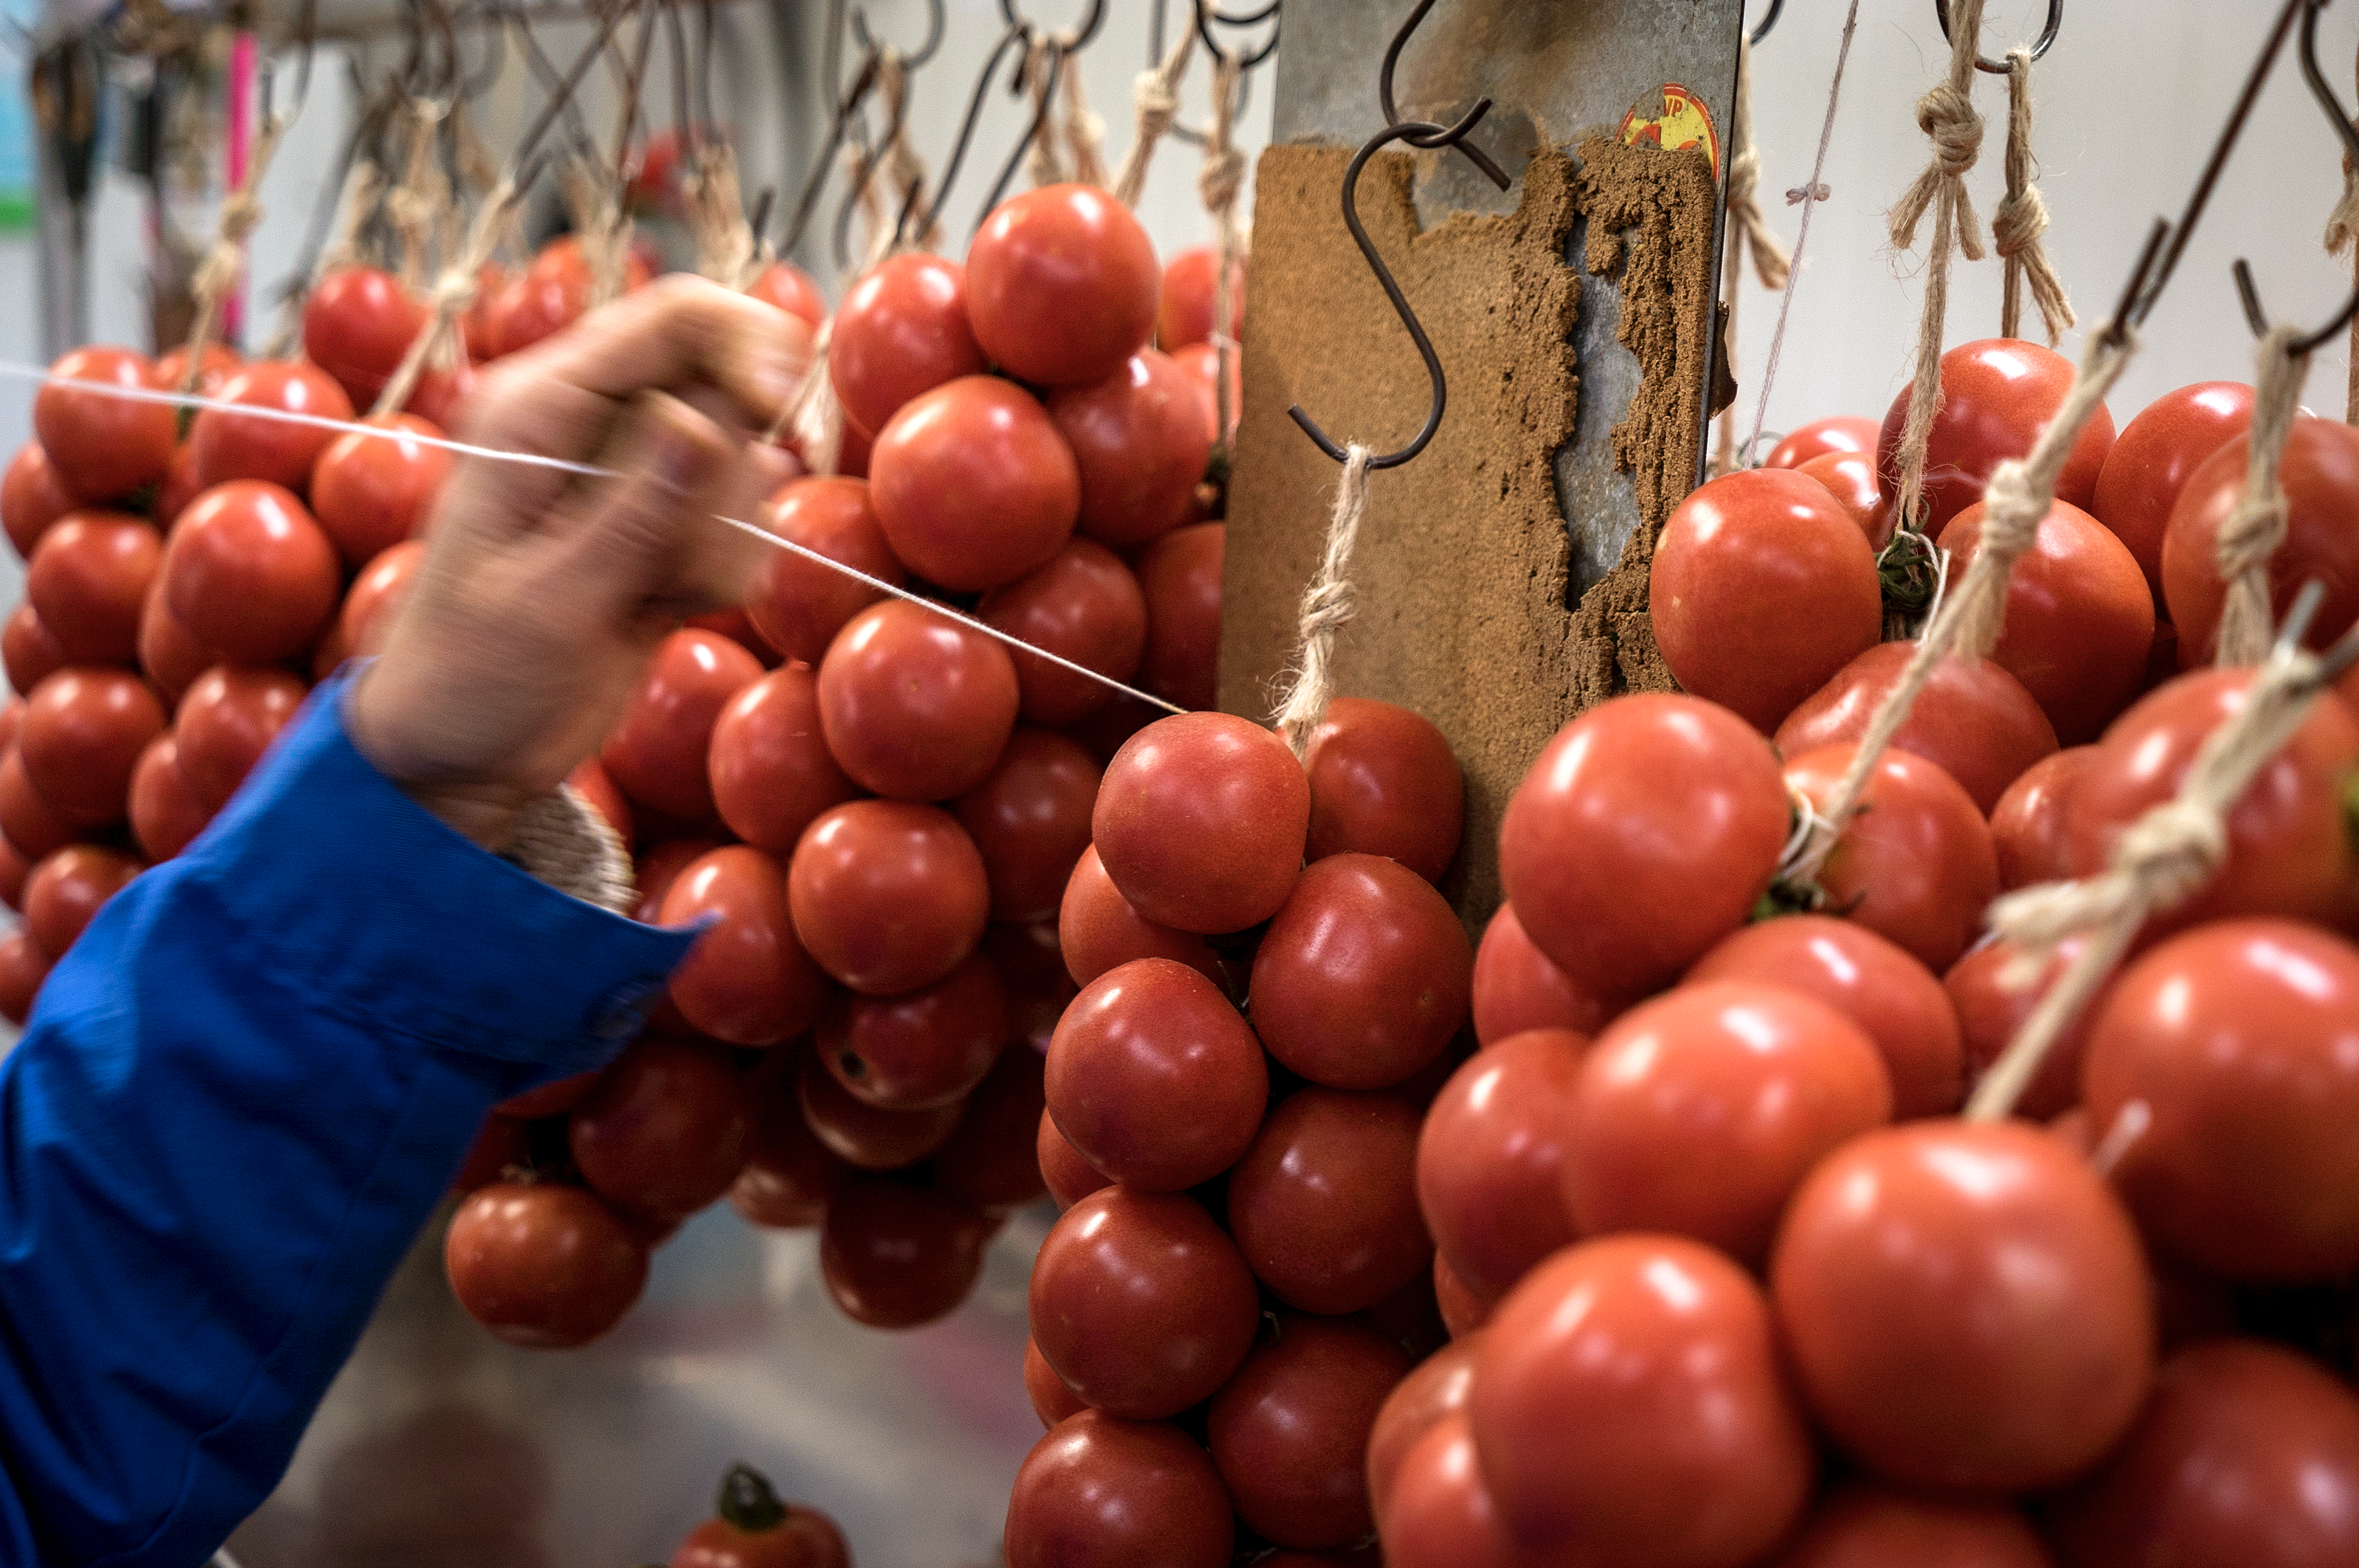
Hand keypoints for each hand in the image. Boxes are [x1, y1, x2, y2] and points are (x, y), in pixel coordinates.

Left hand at [347, 275, 807, 849]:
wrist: (457, 751)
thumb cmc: (470, 674)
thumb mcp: (549, 600)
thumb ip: (632, 509)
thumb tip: (699, 418)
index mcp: (540, 407)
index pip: (676, 318)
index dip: (748, 349)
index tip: (778, 417)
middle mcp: (591, 424)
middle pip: (728, 381)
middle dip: (740, 464)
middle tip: (701, 548)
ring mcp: (631, 477)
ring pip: (743, 461)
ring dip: (727, 532)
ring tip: (658, 594)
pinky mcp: (663, 528)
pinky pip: (737, 521)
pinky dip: (724, 569)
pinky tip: (665, 609)